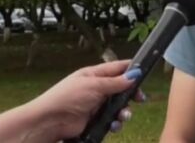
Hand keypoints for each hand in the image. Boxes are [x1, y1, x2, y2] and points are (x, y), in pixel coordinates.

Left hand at [24, 59, 145, 140]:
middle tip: (140, 99)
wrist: (50, 121)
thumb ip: (115, 82)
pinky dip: (115, 123)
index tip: (144, 73)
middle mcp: (97, 89)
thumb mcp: (94, 85)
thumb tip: (135, 74)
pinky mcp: (95, 120)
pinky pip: (111, 120)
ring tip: (124, 116)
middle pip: (121, 89)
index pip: (117, 68)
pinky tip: (114, 125)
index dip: (131, 69)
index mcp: (95, 75)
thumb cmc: (68, 97)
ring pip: (118, 106)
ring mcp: (96, 105)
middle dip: (131, 94)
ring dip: (124, 112)